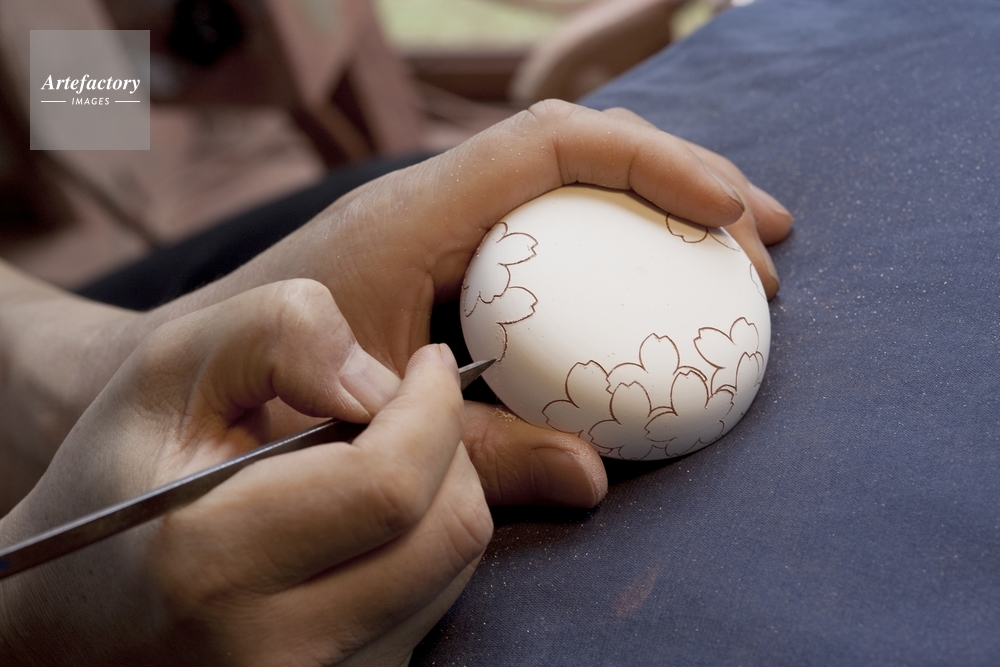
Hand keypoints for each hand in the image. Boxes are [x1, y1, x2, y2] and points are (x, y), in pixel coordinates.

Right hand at [0, 281, 489, 666]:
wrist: (81, 618)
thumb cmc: (114, 488)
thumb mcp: (164, 375)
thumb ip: (272, 335)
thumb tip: (380, 381)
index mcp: (215, 564)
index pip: (391, 485)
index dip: (434, 406)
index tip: (429, 361)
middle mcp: (279, 647)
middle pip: (449, 532)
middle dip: (447, 444)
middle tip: (402, 404)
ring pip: (454, 566)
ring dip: (438, 489)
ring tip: (369, 457)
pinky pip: (434, 597)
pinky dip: (422, 536)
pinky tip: (363, 515)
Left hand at [162, 100, 790, 505]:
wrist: (200, 368)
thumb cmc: (272, 387)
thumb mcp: (381, 425)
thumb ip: (482, 453)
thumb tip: (594, 478)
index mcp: (416, 215)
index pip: (552, 144)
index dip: (652, 163)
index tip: (728, 213)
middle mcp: (438, 202)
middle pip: (584, 151)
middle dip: (688, 184)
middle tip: (763, 246)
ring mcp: (448, 224)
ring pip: (576, 186)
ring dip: (664, 212)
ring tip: (736, 260)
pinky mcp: (454, 256)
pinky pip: (554, 228)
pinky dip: (618, 247)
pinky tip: (654, 290)